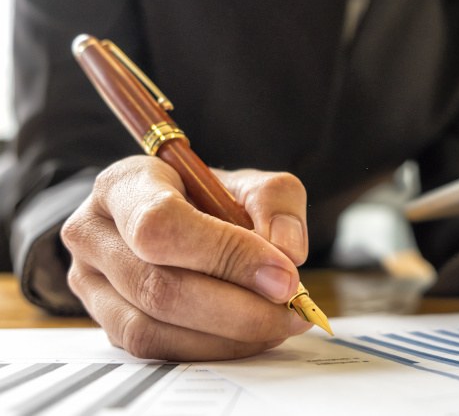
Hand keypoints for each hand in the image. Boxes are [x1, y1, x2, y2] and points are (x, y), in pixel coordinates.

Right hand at [61, 156, 311, 360]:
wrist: (186, 221)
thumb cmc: (213, 200)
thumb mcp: (251, 184)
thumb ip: (275, 202)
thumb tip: (286, 252)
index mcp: (124, 184)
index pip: (161, 224)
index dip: (225, 255)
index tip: (283, 275)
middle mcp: (94, 233)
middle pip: (158, 286)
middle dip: (238, 307)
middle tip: (292, 309)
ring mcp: (91, 284)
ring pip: (154, 327)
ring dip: (228, 336)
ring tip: (278, 323)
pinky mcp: (107, 323)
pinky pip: (157, 349)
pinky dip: (212, 349)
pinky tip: (250, 336)